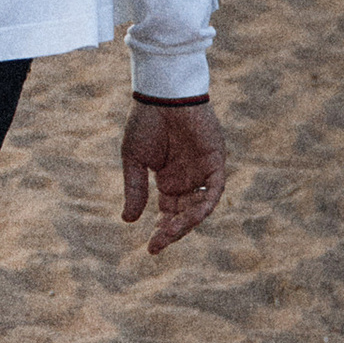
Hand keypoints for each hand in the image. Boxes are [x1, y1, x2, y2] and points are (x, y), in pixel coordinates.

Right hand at [121, 96, 226, 252]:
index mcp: (170, 180)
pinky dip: (204, 205)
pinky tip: (188, 217)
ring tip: (169, 232)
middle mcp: (188, 180)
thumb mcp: (134, 160)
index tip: (151, 248)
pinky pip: (214, 191)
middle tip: (157, 244)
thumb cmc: (146, 122)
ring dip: (187, 222)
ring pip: (200, 207)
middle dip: (173, 231)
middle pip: (185, 215)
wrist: (162, 94)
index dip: (162, 231)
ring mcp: (203, 172)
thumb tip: (128, 221)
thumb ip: (135, 189)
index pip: (169, 213)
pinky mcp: (215, 162)